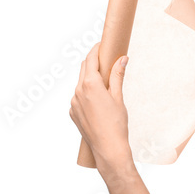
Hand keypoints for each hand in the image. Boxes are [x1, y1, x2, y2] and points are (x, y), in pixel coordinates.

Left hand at [69, 43, 130, 165]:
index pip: (91, 59)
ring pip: (80, 83)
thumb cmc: (116, 124)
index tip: (102, 44)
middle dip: (93, 61)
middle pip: (84, 69)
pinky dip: (86, 92)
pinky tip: (97, 98)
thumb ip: (117, 76)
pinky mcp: (73, 112)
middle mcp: (78, 92)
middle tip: (105, 58)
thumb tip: (122, 59)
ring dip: (90, 77)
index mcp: (90, 85)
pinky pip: (78, 96)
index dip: (96, 49)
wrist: (108, 149)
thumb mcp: (119, 97)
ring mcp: (73, 103)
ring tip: (104, 79)